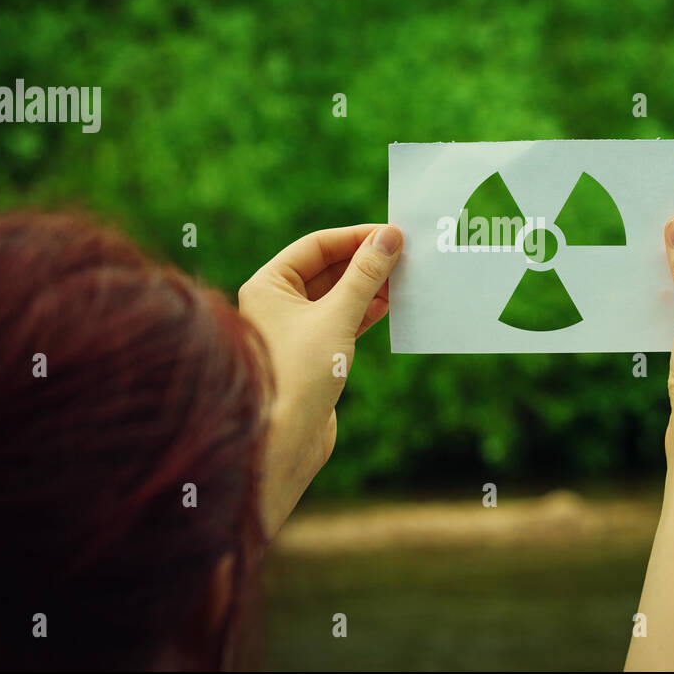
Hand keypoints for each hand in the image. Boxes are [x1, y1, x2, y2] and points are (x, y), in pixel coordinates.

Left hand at [238, 223, 402, 535]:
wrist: (285, 441)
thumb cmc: (299, 373)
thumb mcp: (338, 316)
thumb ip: (365, 275)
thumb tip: (389, 237)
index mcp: (268, 285)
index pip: (315, 246)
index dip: (355, 237)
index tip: (392, 233)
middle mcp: (276, 304)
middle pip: (326, 268)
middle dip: (365, 261)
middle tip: (404, 254)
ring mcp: (294, 330)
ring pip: (337, 295)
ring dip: (369, 286)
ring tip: (404, 277)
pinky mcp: (312, 355)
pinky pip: (342, 321)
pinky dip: (365, 311)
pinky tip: (391, 304)